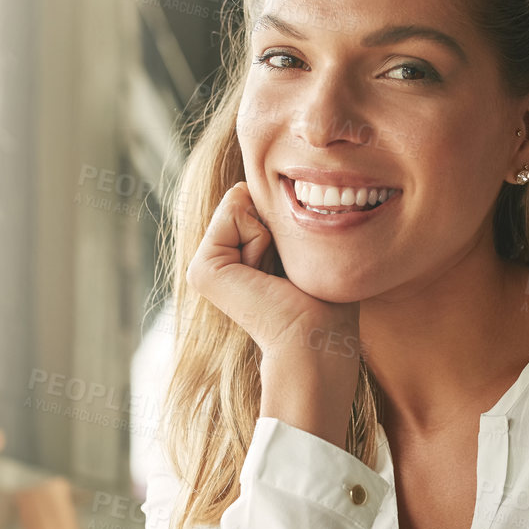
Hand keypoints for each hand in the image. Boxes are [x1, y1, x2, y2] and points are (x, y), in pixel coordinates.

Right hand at [187, 181, 362, 366]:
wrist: (315, 341)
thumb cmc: (327, 305)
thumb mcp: (306, 247)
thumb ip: (280, 216)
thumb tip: (243, 187)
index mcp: (244, 262)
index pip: (263, 203)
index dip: (292, 222)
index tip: (298, 267)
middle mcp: (222, 264)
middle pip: (251, 199)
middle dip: (281, 225)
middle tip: (289, 274)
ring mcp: (207, 268)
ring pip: (241, 204)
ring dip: (272, 234)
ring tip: (277, 278)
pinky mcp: (202, 270)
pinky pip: (233, 212)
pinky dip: (259, 237)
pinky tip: (263, 278)